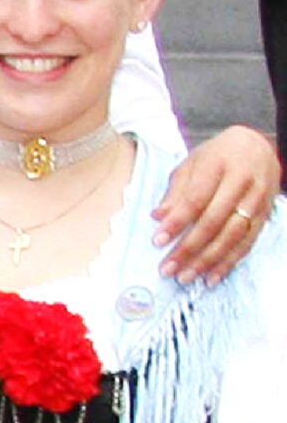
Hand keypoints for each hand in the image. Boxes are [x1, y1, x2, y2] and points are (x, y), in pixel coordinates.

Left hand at [154, 125, 278, 282]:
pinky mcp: (265, 215)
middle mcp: (242, 182)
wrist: (259, 146)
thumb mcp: (192, 163)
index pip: (196, 199)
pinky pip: (248, 243)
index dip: (177, 222)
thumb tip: (158, 217)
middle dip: (189, 248)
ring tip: (186, 276)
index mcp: (219, 165)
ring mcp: (257, 200)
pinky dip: (229, 262)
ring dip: (208, 260)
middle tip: (168, 267)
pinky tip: (212, 276)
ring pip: (233, 235)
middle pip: (215, 221)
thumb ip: (176, 191)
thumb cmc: (217, 156)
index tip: (158, 241)